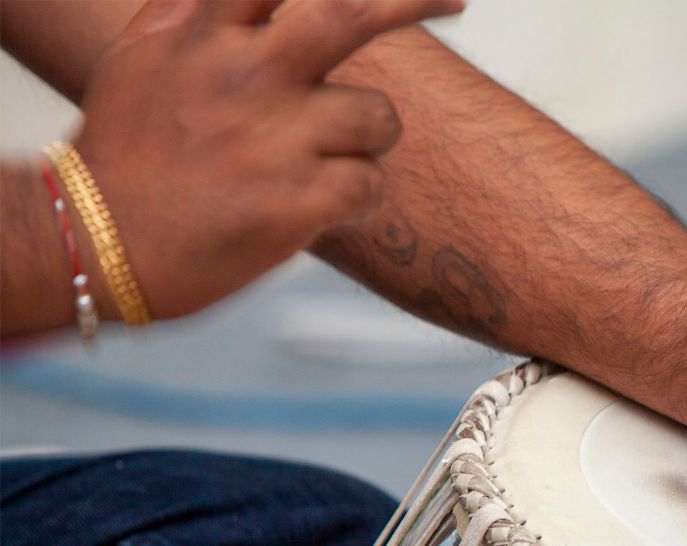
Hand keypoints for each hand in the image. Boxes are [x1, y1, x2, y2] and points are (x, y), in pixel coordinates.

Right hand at [70, 0, 462, 319]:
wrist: (95, 244)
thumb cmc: (125, 156)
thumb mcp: (142, 58)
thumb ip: (193, 12)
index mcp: (205, 33)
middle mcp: (244, 73)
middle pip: (350, 12)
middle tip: (454, 0)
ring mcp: (272, 137)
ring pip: (378, 117)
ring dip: (369, 143)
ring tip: (320, 165)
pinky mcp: (293, 201)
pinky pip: (370, 186)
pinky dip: (357, 201)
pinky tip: (316, 210)